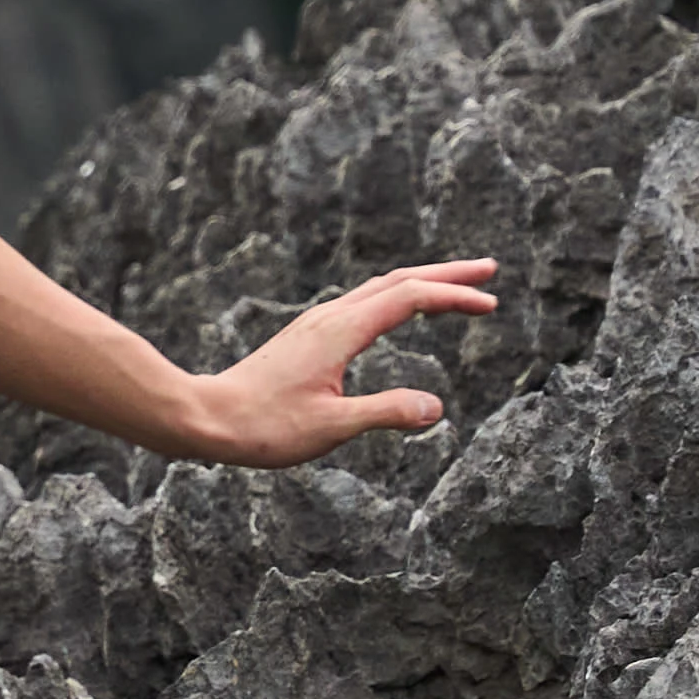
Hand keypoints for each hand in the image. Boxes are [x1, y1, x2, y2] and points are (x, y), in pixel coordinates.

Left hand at [184, 257, 499, 467]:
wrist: (208, 418)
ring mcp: (317, 323)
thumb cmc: (265, 427)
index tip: (490, 304)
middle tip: (490, 271)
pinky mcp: (309, 335)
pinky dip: (396, 297)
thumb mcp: (332, 427)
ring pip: (379, 288)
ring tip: (457, 286)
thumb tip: (436, 409)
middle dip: (447, 274)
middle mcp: (331, 317)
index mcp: (341, 331)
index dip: (454, 298)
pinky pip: (364, 302)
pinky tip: (399, 311)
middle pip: (398, 280)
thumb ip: (385, 414)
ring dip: (422, 282)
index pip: (410, 298)